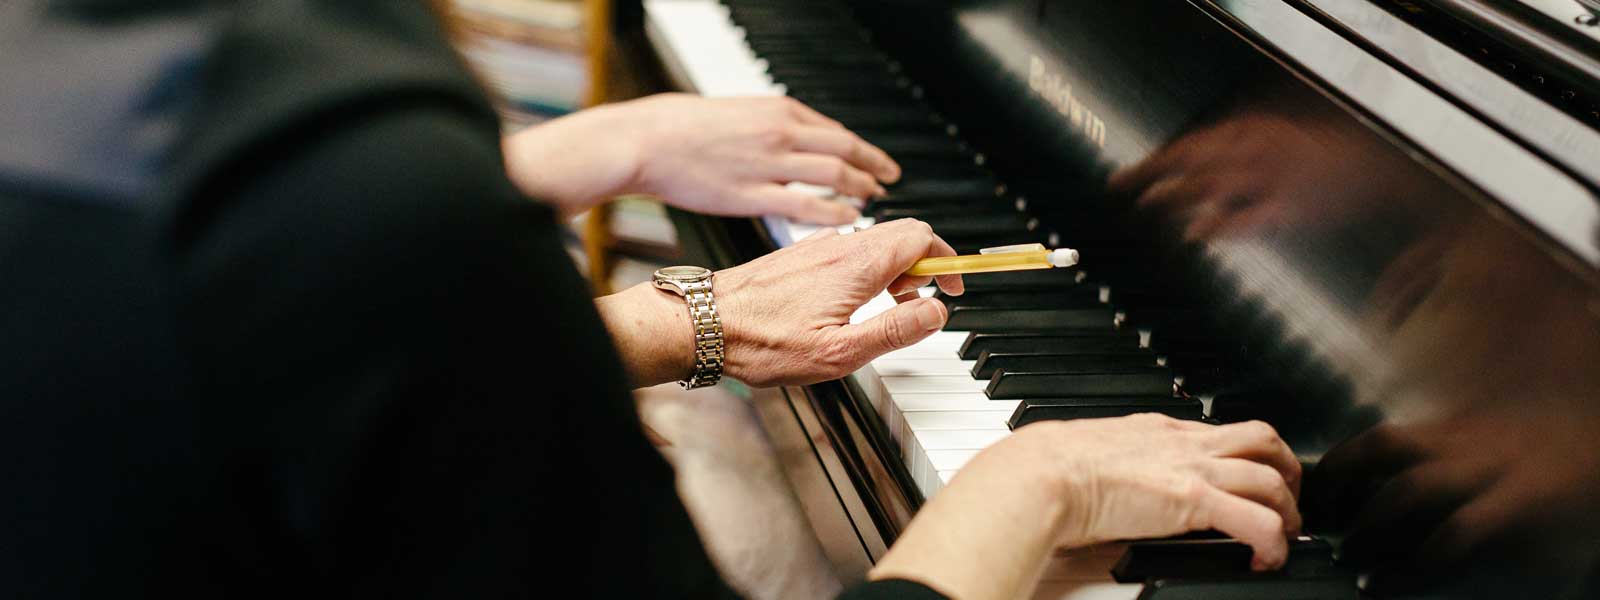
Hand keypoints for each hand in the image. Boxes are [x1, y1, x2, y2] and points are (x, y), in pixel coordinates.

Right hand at [503, 93, 899, 223]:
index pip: (835, 129)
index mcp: (778, 111)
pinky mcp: (751, 195)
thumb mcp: (738, 113)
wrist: (647, 140)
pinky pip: (805, 205)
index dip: (862, 149)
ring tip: (872, 200)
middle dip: (872, 166)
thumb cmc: (683, 128)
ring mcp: (768, 164)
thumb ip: (771, 126)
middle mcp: (781, 133)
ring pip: (833, 174)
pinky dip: (833, 211)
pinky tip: (848, 219)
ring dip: (858, 187)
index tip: (877, 161)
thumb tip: (796, 138)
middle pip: (844, 149)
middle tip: (889, 180)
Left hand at [593, 219, 959, 388]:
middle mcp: (839, 246)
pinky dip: (867, 272)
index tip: (951, 289)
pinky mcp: (801, 255)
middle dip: (923, 267)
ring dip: (895, 272)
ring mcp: (818, 247)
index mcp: (857, 264)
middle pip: (903, 235)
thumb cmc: (762, 341)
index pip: (922, 237)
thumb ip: (895, 330)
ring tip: (886, 310)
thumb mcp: (841, 351)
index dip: (947, 262)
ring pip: (875, 243)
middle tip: (919, 305)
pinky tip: (851, 304)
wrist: (705, 324)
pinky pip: (849, 251)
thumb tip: (936, 313)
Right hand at [872, 415, 1301, 599]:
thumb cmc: (1050, 466)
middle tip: (1286, 499)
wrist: (1042, 472)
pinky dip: (1273, 541)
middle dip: (1286, 469)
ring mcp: (1194, 468)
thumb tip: (1107, 479)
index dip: (1246, 456)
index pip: (1220, 432)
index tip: (1247, 479)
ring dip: (1288, 509)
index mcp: (1159, 429)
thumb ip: (1114, 459)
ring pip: (1272, 476)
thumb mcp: (1093, 450)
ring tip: (1284, 535)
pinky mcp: (1195, 500)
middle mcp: (1185, 442)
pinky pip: (1259, 520)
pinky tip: (1265, 559)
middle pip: (1263, 439)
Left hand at [1107, 96, 1416, 240]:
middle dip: (1152, 174)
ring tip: (1149, 202)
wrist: (1370, 166)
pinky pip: (1248, 219)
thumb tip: (1184, 170)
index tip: (1119, 179)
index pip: (1186, 148)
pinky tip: (1196, 234)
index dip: (1151, 163)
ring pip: (1213, 184)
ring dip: (1177, 193)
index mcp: (1247, 133)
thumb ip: (1228, 151)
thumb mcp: (1267, 138)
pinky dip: (1220, 225)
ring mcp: (1270, 179)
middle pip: (1191, 161)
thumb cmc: (1314, 156)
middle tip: (1122, 187)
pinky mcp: (1289, 209)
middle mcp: (1252, 152)